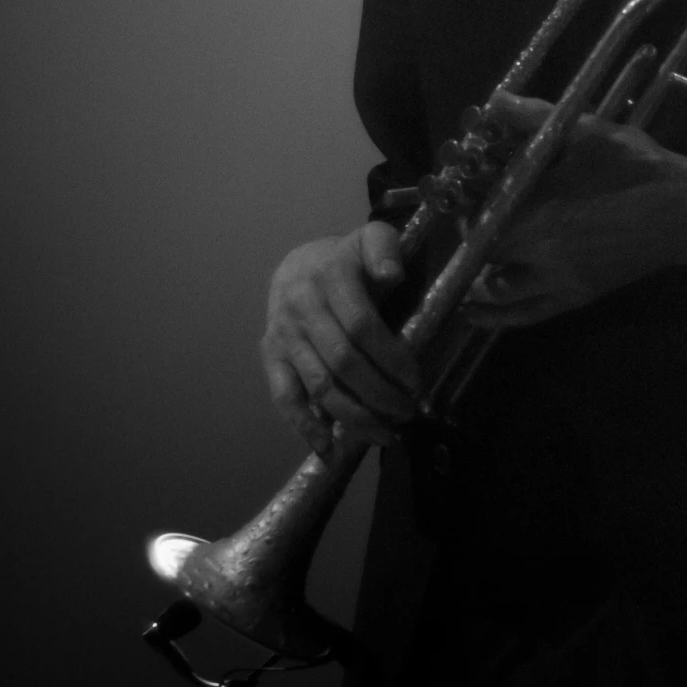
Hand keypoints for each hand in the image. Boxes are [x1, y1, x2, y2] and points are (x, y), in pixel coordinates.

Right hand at [261, 221, 415, 457]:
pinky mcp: (270, 356)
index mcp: (330, 279)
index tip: (417, 382)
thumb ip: (384, 249)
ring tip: (385, 436)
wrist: (298, 263)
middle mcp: (301, 309)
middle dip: (378, 394)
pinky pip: (283, 395)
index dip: (391, 357)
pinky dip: (303, 425)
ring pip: (317, 385)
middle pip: (342, 362)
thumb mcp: (371, 238)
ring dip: (352, 416)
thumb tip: (393, 274)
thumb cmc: (348, 257)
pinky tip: (327, 448)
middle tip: (408, 413)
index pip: (362, 327)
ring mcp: (283, 336)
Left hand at [461, 92, 686, 329]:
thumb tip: (496, 100)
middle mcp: (541, 255)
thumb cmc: (638, 168)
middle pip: (482, 255)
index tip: (465, 190)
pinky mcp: (577, 296)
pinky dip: (497, 316)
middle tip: (472, 218)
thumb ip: (536, 117)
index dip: (463, 207)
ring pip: (498, 292)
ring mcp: (559, 282)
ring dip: (477, 279)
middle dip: (472, 237)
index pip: (476, 219)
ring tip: (467, 263)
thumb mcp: (588, 133)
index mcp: (538, 214)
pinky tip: (476, 312)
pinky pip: (528, 315)